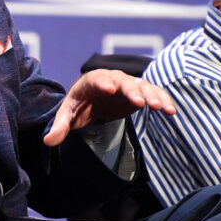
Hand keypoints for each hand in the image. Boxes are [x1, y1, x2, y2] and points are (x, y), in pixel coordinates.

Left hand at [44, 69, 175, 146]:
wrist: (92, 102)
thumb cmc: (78, 106)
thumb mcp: (67, 116)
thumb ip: (60, 127)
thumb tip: (48, 141)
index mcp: (91, 81)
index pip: (96, 78)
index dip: (102, 82)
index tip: (108, 88)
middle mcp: (112, 79)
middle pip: (123, 81)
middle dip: (132, 91)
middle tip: (141, 103)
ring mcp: (128, 85)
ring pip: (142, 86)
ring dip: (152, 96)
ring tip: (162, 108)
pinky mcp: (140, 93)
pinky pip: (153, 94)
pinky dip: (162, 100)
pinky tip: (171, 111)